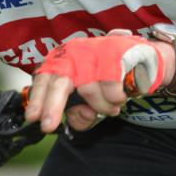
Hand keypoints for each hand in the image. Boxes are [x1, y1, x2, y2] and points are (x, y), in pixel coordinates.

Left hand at [26, 30, 165, 132]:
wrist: (143, 60)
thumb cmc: (110, 81)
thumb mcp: (89, 100)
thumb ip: (80, 112)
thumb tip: (79, 116)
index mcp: (64, 61)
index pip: (45, 79)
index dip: (38, 98)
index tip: (33, 117)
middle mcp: (75, 52)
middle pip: (60, 81)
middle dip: (52, 106)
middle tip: (48, 126)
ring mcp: (94, 49)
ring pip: (89, 90)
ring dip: (101, 107)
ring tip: (111, 106)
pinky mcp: (115, 51)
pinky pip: (110, 87)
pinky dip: (115, 99)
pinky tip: (120, 97)